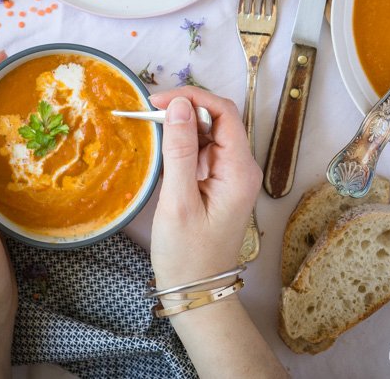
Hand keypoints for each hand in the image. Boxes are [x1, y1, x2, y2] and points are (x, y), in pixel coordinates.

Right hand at [149, 87, 261, 289]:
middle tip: (148, 112)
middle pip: (217, 118)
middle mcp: (241, 167)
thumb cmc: (188, 256)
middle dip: (184, 108)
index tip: (158, 100)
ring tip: (150, 126)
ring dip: (181, 124)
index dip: (192, 97)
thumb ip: (180, 150)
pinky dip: (181, 142)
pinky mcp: (217, 181)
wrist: (196, 293)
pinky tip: (162, 147)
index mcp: (240, 170)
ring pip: (208, 132)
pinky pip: (202, 149)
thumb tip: (178, 105)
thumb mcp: (179, 202)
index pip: (224, 112)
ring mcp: (230, 174)